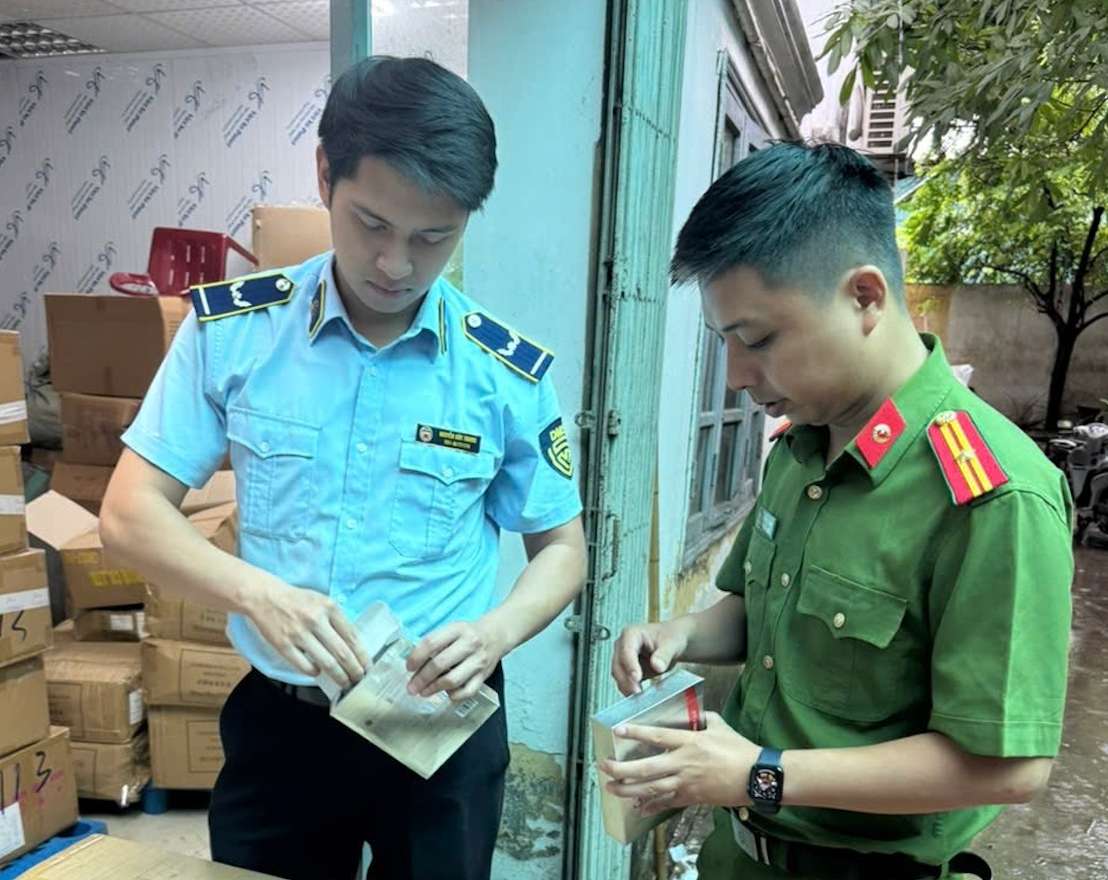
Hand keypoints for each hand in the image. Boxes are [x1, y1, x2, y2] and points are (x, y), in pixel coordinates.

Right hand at [244, 577, 369, 687]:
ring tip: (344, 683)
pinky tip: (318, 673)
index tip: (368, 667)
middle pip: (342, 652)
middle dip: (354, 670)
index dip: (362, 655)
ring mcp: (299, 633)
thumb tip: (353, 646)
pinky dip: (314, 672)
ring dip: (338, 676)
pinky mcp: (283, 645)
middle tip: (359, 679)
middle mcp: (316, 620)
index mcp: (329, 607)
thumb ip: (336, 620)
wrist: (264, 597)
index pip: (352, 636)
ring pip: (326, 662)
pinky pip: (304, 666)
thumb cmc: (297, 600)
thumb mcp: (322, 601)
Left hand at [406, 619, 505, 701]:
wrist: (496, 635)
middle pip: (440, 664)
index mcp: (458, 629)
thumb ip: (436, 643)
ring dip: (434, 688)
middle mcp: (470, 644)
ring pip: (452, 680)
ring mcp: (478, 662)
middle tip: (411, 687)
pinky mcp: (484, 676)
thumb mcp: (452, 630)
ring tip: (423, 692)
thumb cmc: (468, 634)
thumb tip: (414, 664)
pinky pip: (467, 692)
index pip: (432, 643)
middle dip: (422, 678)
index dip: (417, 657)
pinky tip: (445, 694)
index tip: (409, 667)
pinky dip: (453, 696)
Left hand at [598, 713, 759, 814]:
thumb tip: (695, 713)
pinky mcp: (692, 797)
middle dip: (622, 769)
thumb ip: (703, 718)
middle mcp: (684, 763)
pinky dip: (651, 805)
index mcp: (690, 742)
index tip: (618, 730)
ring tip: (611, 788)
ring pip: (651, 789)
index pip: (657, 737)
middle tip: (604, 766)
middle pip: (646, 768)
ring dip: (628, 790)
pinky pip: (667, 802)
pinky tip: (637, 807)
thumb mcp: (720, 726)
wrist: (756, 776)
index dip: (636, 733)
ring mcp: (687, 783)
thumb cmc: (739, 750)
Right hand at [611, 619, 689, 695]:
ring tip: (640, 696)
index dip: (630, 664)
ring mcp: (624, 659)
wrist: (673, 643)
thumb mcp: (672, 643)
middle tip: (637, 691)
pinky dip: (630, 690)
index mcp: (632, 634)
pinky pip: (624, 682)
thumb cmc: (670, 637)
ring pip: (618, 675)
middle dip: (626, 679)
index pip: (626, 650)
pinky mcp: (628, 671)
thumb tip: (657, 666)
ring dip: (627, 686)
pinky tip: (640, 696)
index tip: (637, 677)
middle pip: (618, 664)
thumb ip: (664, 654)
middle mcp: (624, 646)